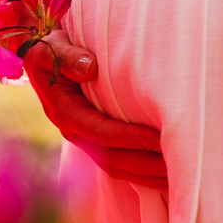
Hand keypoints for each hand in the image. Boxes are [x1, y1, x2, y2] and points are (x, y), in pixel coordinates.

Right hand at [25, 30, 166, 189]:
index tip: (156, 138)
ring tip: (176, 175)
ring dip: (146, 174)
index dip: (128, 137)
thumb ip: (67, 56)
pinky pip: (119, 165)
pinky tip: (164, 175)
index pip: (100, 132)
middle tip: (175, 162)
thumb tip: (89, 67)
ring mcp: (85, 140)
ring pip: (117, 168)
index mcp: (64, 112)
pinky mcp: (96, 142)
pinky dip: (142, 173)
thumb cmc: (53, 50)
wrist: (46, 60)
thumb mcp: (51, 47)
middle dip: (144, 162)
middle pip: (111, 158)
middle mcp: (74, 132)